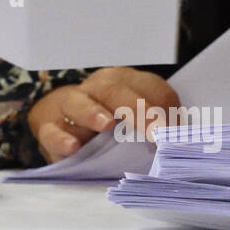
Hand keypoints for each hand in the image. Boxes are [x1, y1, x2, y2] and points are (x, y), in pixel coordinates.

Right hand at [27, 67, 179, 163]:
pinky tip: (74, 147)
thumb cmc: (111, 121)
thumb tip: (178, 143)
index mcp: (125, 82)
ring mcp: (71, 107)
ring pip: (78, 103)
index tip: (173, 130)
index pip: (149, 87)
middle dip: (136, 109)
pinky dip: (62, 139)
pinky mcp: (50, 129)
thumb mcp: (139, 119)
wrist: (65, 121)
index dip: (163, 106)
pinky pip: (52, 131)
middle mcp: (96, 89)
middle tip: (153, 130)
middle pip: (113, 90)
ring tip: (107, 125)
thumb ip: (158, 125)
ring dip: (94, 113)